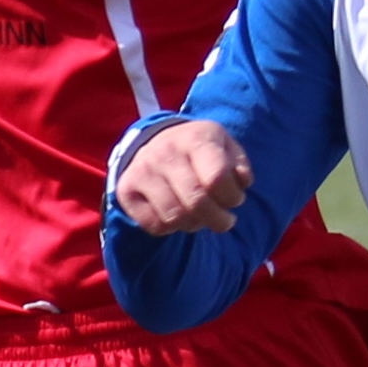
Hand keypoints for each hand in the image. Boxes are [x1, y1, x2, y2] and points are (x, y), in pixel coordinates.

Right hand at [115, 120, 252, 234]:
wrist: (156, 140)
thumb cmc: (200, 150)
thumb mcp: (225, 146)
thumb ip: (239, 165)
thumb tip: (241, 183)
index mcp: (195, 138)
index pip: (216, 178)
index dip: (232, 198)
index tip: (235, 200)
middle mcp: (165, 152)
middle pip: (196, 201)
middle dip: (218, 220)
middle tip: (224, 222)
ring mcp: (142, 170)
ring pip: (174, 217)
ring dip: (194, 225)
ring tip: (201, 218)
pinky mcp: (126, 190)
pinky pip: (153, 225)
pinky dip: (171, 228)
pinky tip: (178, 217)